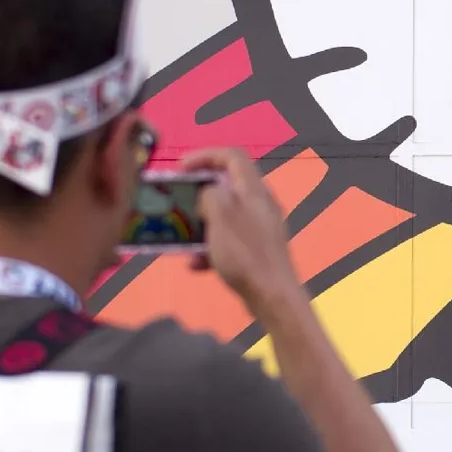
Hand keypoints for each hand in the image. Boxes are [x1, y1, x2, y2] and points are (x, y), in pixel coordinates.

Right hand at [184, 147, 294, 312]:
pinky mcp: (257, 250)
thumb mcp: (221, 217)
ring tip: (181, 236)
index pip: (232, 156)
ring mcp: (260, 228)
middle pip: (227, 185)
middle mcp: (260, 204)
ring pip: (225, 216)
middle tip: (178, 201)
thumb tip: (209, 193)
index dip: (204, 155)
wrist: (273, 296)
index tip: (180, 167)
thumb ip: (211, 195)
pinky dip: (211, 248)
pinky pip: (229, 241)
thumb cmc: (245, 254)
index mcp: (254, 190)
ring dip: (201, 224)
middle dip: (199, 192)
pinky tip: (196, 265)